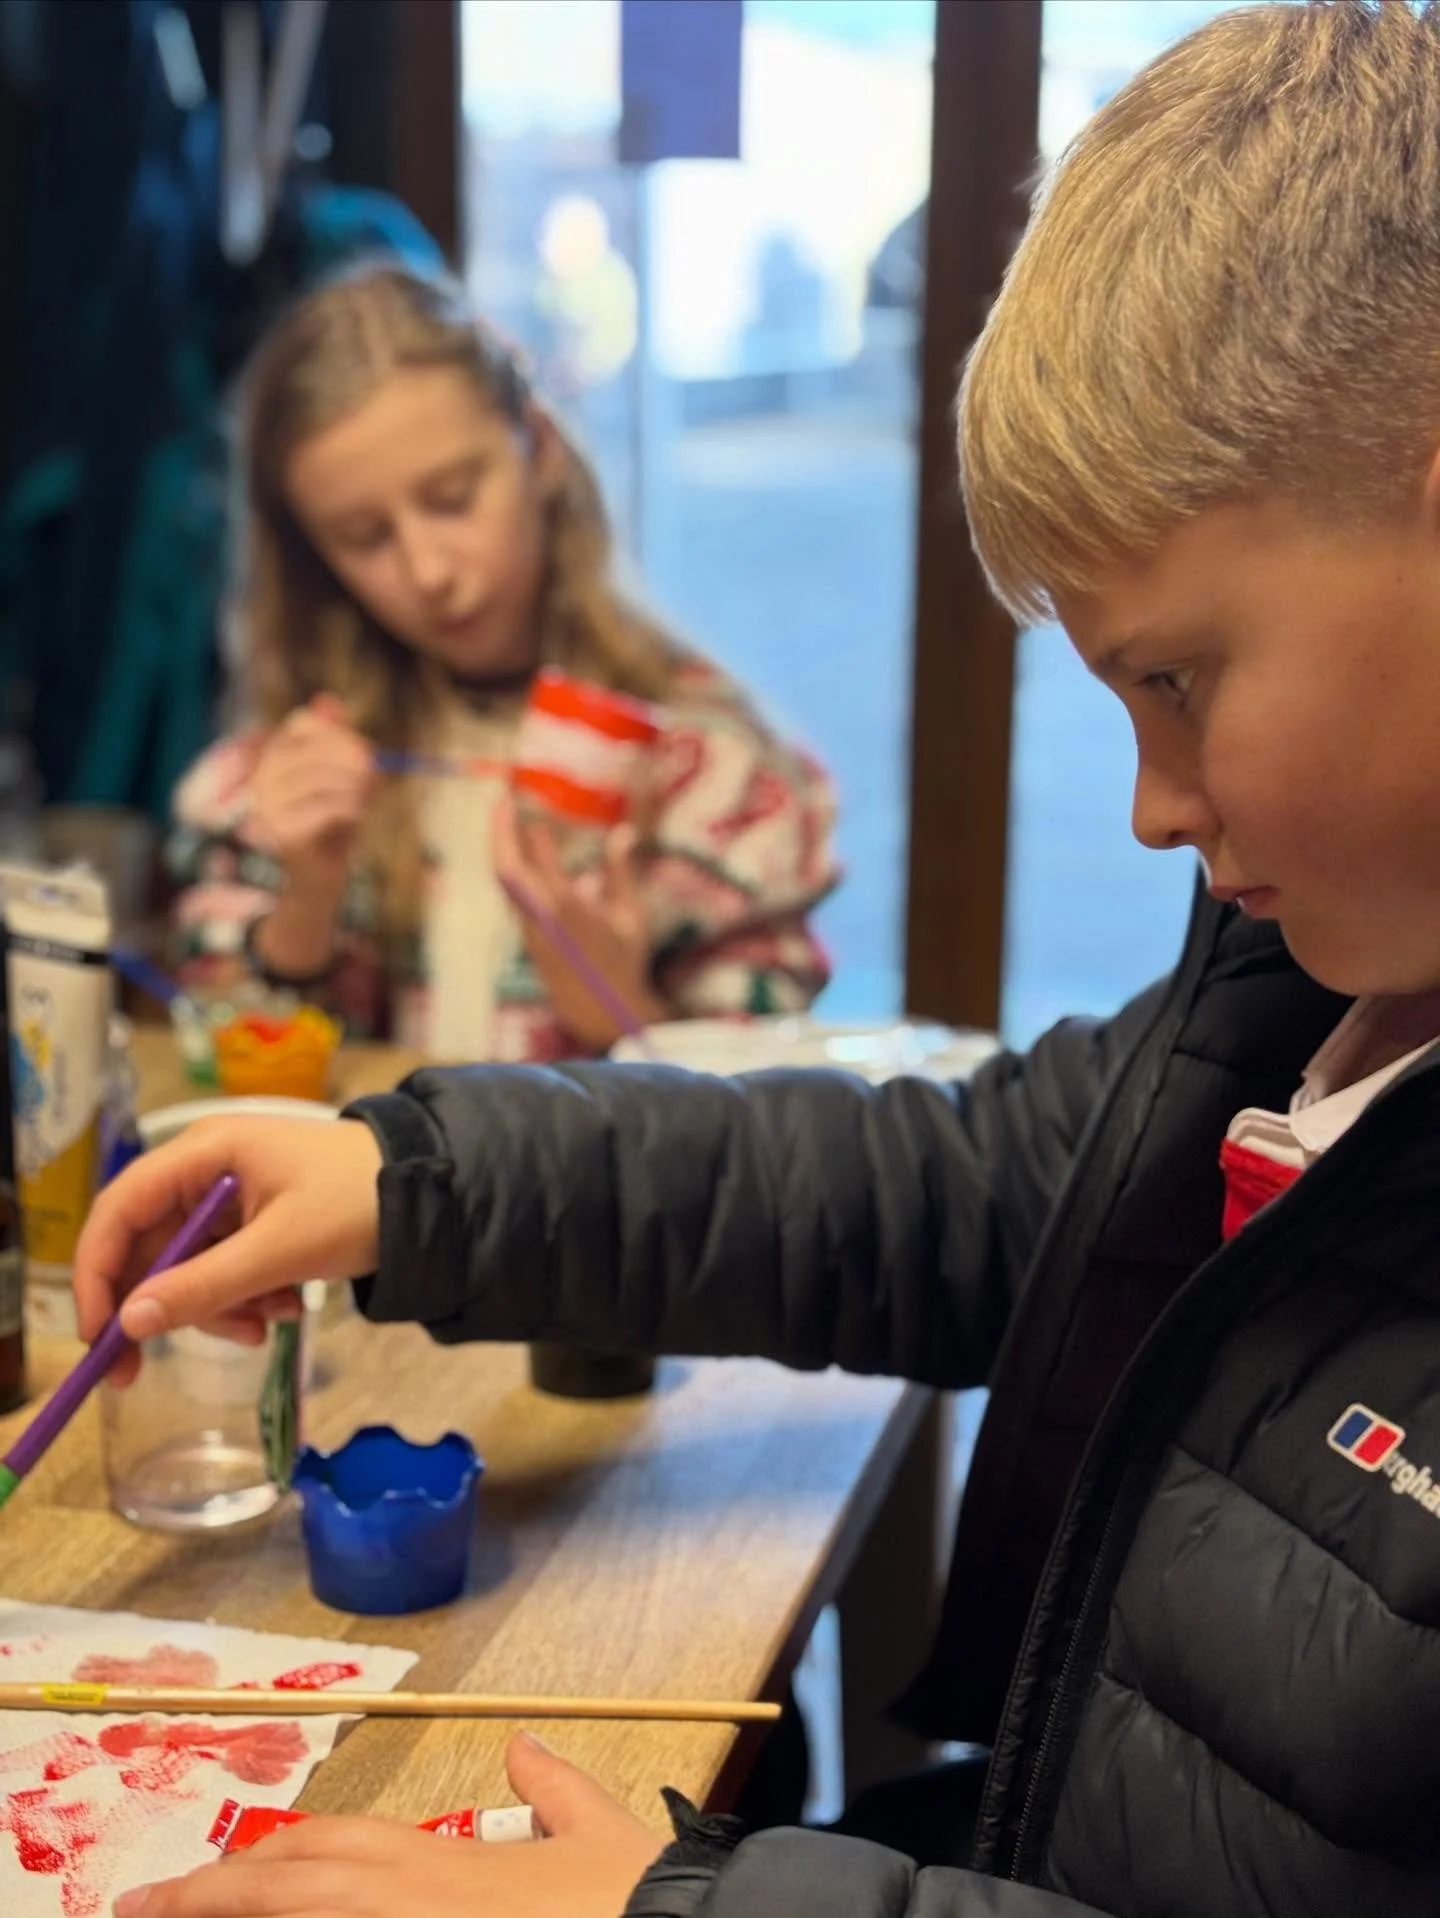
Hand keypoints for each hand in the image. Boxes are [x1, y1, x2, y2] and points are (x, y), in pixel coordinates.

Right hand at [73, 1117, 382, 1383]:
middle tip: (137, 1373)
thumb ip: (205, 1286)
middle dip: (159, 1307)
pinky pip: (222, 1272)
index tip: (98, 1335)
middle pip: (147, 1247)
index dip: (97, 1272)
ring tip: (268, 1322)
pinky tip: (286, 1305)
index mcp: (203, 1152)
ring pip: (184, 1270)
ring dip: (217, 1308)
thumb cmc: (358, 1200)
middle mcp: (205, 1170)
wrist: (432, 1192)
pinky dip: (244, 1299)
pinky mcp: (253, 1224)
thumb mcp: (281, 1249)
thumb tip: (130, 1323)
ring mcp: (229, 1198)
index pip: (120, 1209)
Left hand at [110, 1731, 664, 1917]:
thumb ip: (555, 1788)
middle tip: (138, 1911)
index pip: (321, 1853)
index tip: (191, 1884)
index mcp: (438, 1863)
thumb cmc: (632, 1896)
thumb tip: (525, 1745)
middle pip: (285, 1886)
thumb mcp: (596, 1831)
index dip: (253, 1864)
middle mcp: (406, 1899)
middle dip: (206, 1898)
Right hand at [251, 695, 375, 901]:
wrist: (318, 873)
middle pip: (320, 748)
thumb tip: (328, 701)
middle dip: (358, 761)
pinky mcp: (284, 832)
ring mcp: (269, 805)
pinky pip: (330, 807)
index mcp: (273, 755)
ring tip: (363, 801)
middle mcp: (263, 776)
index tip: (365, 753)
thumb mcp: (338, 774)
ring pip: (329, 778)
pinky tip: (353, 817)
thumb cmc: (331, 819)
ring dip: (358, 789)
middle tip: (376, 777)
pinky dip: (351, 810)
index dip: (341, 733)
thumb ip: (336, 738)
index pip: (304, 722)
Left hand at [493, 795, 666, 1051]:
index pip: (541, 862)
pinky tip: (523, 854)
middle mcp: (542, 918)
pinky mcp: (527, 938)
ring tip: (507, 819)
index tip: (528, 804)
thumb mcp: (631, 916)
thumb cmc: (623, 962)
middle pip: (508, 870)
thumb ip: (621, 872)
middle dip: (500, 832)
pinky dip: (516, 869)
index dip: (532, 832)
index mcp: (570, 910)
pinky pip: (515, 896)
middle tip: (502, 802)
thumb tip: (623, 831)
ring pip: (506, 884)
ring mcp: (530, 930)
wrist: (600, 1010)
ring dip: (504, 849)